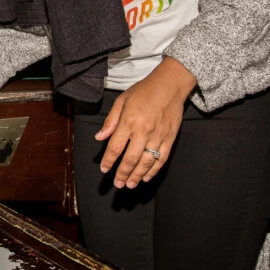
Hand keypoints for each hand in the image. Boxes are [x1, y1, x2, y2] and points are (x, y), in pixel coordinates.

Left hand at [96, 57, 196, 187]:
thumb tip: (99, 138)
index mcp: (128, 122)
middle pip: (130, 159)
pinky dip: (154, 170)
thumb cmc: (143, 91)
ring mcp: (158, 136)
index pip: (115, 147)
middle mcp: (143, 131)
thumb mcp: (122, 101)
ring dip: (137, 176)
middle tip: (117, 184)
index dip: (109, 161)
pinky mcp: (170, 138)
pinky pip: (162, 158)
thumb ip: (110, 121)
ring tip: (130, 185)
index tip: (104, 170)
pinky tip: (146, 177)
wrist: (170, 84)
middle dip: (122, 174)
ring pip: (146, 162)